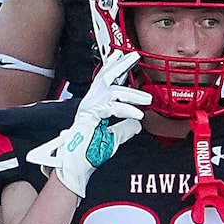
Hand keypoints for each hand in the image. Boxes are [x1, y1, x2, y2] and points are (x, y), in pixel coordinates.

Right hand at [35, 51, 148, 195]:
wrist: (76, 167)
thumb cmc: (89, 154)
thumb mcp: (113, 139)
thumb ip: (125, 129)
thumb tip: (138, 124)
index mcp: (94, 106)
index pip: (104, 81)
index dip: (112, 66)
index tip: (121, 56)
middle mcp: (89, 103)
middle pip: (105, 76)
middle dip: (120, 64)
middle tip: (134, 56)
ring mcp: (88, 108)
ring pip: (112, 90)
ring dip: (132, 93)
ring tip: (147, 99)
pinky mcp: (90, 116)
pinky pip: (112, 107)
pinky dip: (127, 110)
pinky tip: (138, 116)